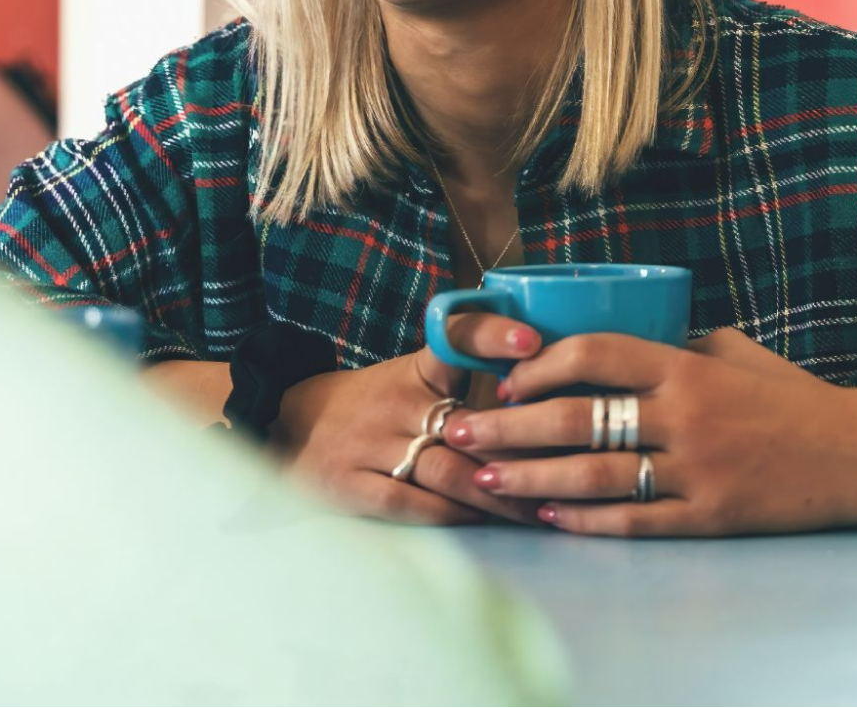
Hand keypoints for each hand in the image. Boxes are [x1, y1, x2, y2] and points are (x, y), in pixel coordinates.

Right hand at [270, 313, 547, 525]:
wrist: (285, 427)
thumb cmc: (369, 406)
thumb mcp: (409, 378)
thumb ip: (463, 381)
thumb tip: (543, 386)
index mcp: (412, 370)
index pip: (452, 337)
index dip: (491, 334)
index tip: (532, 341)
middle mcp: (393, 402)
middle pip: (469, 426)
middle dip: (521, 451)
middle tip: (572, 469)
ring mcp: (370, 445)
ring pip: (448, 471)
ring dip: (498, 493)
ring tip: (539, 510)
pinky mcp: (351, 486)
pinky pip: (412, 504)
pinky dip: (453, 515)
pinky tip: (483, 521)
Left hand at [441, 327, 856, 535]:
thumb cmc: (790, 398)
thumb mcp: (732, 351)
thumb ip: (672, 345)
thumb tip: (607, 342)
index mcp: (686, 366)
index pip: (595, 354)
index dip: (540, 366)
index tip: (504, 380)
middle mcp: (685, 415)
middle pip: (578, 418)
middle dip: (509, 426)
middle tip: (459, 430)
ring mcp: (696, 469)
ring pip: (595, 474)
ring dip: (532, 479)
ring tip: (486, 480)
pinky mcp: (710, 515)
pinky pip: (635, 519)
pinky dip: (587, 520)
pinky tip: (549, 519)